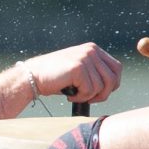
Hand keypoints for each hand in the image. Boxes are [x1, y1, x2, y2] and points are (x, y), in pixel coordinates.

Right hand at [0, 42, 121, 117]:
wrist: (32, 77)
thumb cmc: (54, 78)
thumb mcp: (78, 70)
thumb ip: (94, 72)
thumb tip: (112, 86)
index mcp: (93, 49)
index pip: (116, 68)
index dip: (112, 84)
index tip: (99, 94)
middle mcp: (91, 51)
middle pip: (113, 78)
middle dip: (104, 93)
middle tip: (89, 99)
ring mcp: (85, 58)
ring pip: (102, 86)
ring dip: (90, 97)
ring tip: (75, 96)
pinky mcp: (79, 67)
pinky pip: (90, 90)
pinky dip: (81, 97)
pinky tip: (69, 95)